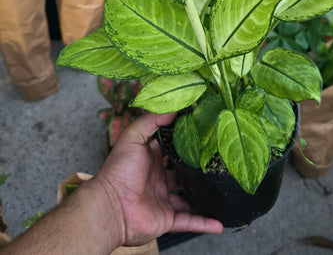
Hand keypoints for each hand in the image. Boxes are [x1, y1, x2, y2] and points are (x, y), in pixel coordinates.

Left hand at [90, 111, 222, 246]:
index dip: (184, 141)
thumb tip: (173, 109)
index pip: (170, 147)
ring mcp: (163, 199)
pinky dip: (204, 223)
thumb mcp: (133, 137)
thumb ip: (151, 121)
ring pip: (188, 197)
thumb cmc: (119, 171)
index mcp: (150, 159)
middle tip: (216, 160)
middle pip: (182, 172)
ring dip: (202, 195)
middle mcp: (157, 178)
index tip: (202, 133)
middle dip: (196, 167)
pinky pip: (189, 221)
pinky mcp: (166, 218)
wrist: (111, 208)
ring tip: (221, 189)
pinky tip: (219, 222)